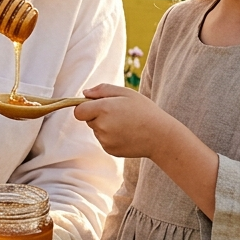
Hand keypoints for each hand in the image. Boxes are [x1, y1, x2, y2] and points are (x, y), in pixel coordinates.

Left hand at [74, 84, 220, 218]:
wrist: (160, 136)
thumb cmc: (145, 111)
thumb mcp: (126, 93)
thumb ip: (102, 90)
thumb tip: (84, 94)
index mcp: (103, 109)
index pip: (79, 111)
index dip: (85, 107)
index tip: (95, 105)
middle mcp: (101, 126)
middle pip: (88, 120)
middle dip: (98, 115)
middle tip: (118, 113)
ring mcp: (105, 140)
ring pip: (97, 130)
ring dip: (105, 126)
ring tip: (125, 124)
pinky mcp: (109, 150)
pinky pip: (104, 140)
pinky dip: (111, 137)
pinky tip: (127, 133)